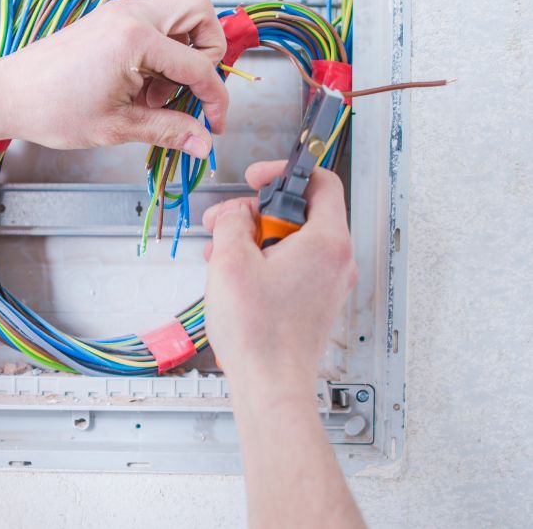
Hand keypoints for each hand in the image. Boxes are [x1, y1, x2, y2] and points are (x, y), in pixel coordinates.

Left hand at [0, 0, 228, 158]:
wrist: (7, 94)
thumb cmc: (50, 108)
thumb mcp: (117, 127)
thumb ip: (168, 131)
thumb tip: (203, 142)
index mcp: (135, 39)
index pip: (200, 64)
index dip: (215, 99)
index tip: (213, 124)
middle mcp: (131, 15)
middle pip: (200, 14)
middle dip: (208, 53)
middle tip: (189, 91)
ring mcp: (119, 13)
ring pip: (179, 16)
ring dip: (184, 54)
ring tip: (157, 96)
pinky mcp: (110, 20)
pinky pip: (155, 26)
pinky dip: (162, 52)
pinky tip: (141, 86)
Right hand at [202, 161, 356, 386]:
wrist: (271, 384)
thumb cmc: (259, 333)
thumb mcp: (230, 259)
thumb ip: (232, 221)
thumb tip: (235, 215)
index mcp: (327, 241)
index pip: (321, 181)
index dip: (284, 172)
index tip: (255, 180)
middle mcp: (336, 260)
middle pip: (299, 212)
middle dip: (255, 211)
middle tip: (225, 221)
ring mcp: (328, 283)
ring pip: (291, 240)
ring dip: (254, 238)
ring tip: (221, 253)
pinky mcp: (316, 301)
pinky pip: (292, 265)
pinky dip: (264, 261)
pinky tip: (234, 275)